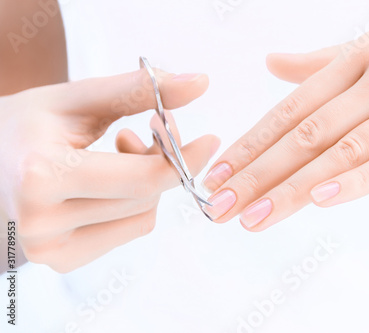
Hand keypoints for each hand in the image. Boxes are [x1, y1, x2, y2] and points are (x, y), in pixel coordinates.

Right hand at [0, 69, 219, 271]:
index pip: (143, 180)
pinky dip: (135, 202)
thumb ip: (137, 89)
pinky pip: (128, 230)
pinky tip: (111, 178)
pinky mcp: (61, 262)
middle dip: (164, 161)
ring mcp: (50, 250)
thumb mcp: (77, 98)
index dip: (185, 159)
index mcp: (43, 175)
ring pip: (143, 217)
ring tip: (121, 147)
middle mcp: (43, 223)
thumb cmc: (26, 124)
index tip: (209, 139)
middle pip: (146, 198)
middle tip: (153, 128)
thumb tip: (201, 82)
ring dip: (149, 182)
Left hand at [202, 0, 368, 230]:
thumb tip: (273, 64)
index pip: (291, 108)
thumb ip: (323, 61)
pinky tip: (320, 200)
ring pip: (344, 150)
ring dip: (292, 188)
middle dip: (258, 175)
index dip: (252, 143)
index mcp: (357, 57)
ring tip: (254, 217)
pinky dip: (359, 180)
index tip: (218, 173)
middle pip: (307, 134)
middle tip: (219, 206)